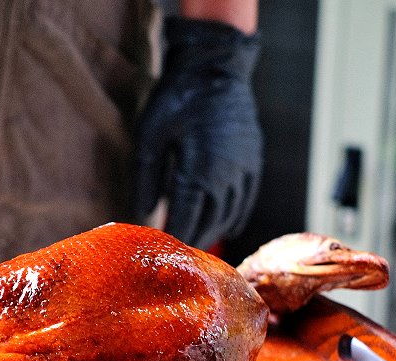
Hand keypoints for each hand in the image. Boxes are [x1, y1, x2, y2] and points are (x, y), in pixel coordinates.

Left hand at [133, 18, 262, 249]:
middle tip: (176, 258)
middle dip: (193, 242)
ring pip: (230, 216)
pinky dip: (234, 218)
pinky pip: (246, 201)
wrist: (214, 67)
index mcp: (199, 172)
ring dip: (213, 233)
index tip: (163, 256)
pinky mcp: (254, 161)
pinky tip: (224, 227)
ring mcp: (245, 169)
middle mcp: (227, 176)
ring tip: (196, 245)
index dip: (175, 241)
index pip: (187, 221)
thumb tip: (140, 218)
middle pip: (210, 224)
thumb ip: (146, 182)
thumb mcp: (150, 138)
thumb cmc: (176, 99)